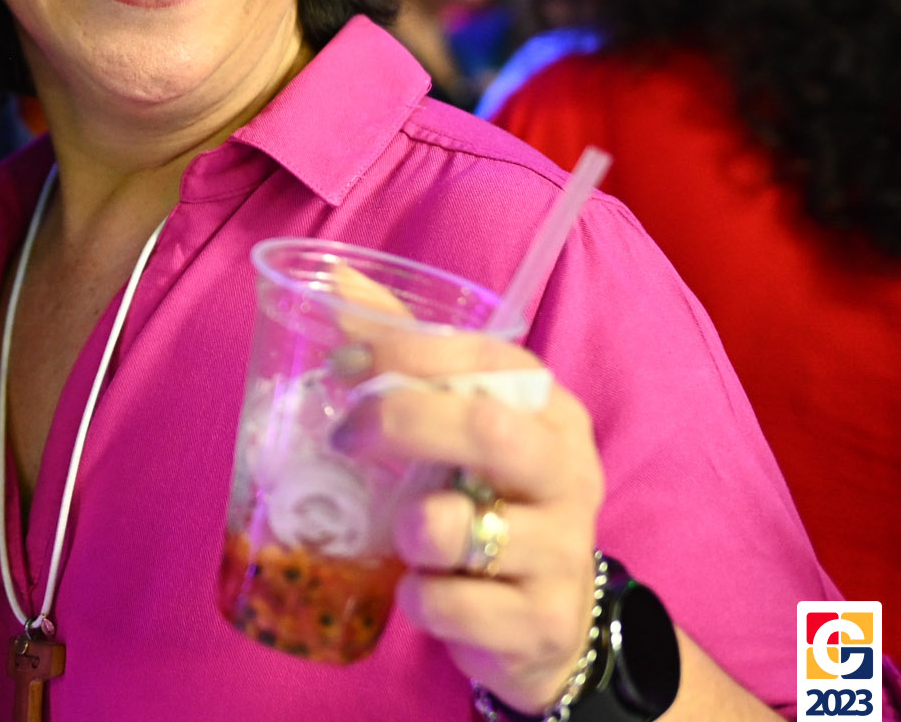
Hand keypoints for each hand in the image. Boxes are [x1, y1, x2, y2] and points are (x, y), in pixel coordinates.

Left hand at [333, 333, 603, 713]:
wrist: (549, 624)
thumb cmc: (490, 504)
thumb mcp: (463, 425)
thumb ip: (406, 354)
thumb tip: (333, 276)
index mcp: (549, 412)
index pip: (489, 359)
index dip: (407, 354)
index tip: (341, 366)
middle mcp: (568, 472)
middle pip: (485, 428)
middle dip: (399, 425)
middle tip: (346, 440)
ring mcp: (562, 550)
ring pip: (463, 528)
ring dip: (408, 528)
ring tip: (402, 536)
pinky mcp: (543, 622)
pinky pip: (457, 606)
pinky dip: (420, 599)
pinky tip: (422, 592)